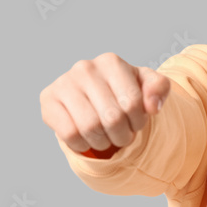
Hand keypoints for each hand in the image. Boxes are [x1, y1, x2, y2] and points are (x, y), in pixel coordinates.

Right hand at [40, 52, 169, 155]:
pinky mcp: (48, 100)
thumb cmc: (124, 92)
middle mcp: (85, 68)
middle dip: (122, 135)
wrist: (93, 98)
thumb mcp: (147, 86)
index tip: (136, 123)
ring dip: (103, 142)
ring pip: (90, 128)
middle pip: (112, 117)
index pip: (132, 103)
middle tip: (123, 136)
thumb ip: (159, 88)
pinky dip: (82, 144)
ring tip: (107, 138)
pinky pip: (68, 134)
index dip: (139, 121)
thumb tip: (152, 106)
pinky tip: (87, 139)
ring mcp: (63, 83)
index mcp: (111, 62)